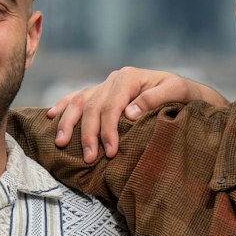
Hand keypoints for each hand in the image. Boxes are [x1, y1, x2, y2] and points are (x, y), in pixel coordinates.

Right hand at [45, 67, 222, 161]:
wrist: (183, 92)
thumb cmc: (183, 94)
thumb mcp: (176, 91)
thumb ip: (154, 99)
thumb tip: (129, 113)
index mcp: (129, 77)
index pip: (111, 106)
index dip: (108, 130)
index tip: (110, 152)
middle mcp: (113, 80)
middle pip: (92, 107)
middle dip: (88, 134)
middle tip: (89, 158)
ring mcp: (104, 86)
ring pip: (79, 102)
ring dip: (68, 123)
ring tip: (61, 143)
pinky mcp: (101, 93)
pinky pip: (78, 98)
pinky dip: (64, 106)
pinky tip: (51, 116)